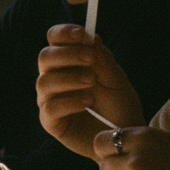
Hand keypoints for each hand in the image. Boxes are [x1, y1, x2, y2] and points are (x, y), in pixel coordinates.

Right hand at [37, 24, 143, 158]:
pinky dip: (69, 102)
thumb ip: (102, 59)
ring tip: (92, 82)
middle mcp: (54, 78)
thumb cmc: (119, 106)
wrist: (124, 137)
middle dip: (67, 55)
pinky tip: (87, 103)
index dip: (63, 33)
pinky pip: (50, 108)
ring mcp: (49, 100)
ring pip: (44, 81)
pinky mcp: (50, 121)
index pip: (54, 40)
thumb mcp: (116, 79)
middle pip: (45, 57)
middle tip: (90, 58)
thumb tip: (90, 35)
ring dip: (70, 78)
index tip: (81, 34)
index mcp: (68, 63)